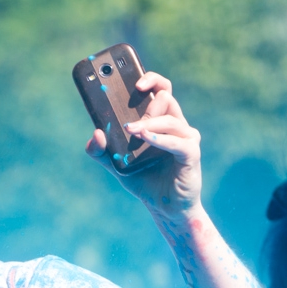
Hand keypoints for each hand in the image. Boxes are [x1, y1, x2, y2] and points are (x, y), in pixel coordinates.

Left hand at [86, 71, 201, 215]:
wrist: (165, 209)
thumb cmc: (145, 182)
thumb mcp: (117, 166)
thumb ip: (102, 152)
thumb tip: (95, 135)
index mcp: (159, 121)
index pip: (159, 89)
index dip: (149, 79)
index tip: (134, 81)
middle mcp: (175, 124)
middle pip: (167, 95)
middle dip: (147, 99)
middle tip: (131, 107)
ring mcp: (185, 137)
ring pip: (170, 118)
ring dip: (149, 122)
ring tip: (131, 130)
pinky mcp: (191, 153)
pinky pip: (177, 141)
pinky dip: (160, 138)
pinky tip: (144, 137)